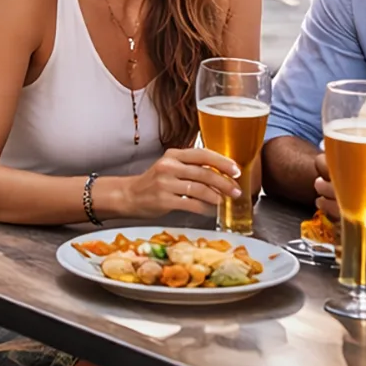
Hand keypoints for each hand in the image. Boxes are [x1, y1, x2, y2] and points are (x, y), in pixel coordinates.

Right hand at [110, 147, 241, 218]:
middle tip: (236, 191)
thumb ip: (191, 167)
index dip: (222, 162)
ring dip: (216, 196)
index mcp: (173, 155)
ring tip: (225, 201)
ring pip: (199, 189)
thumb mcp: (170, 167)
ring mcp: (165, 183)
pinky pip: (190, 204)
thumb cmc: (154, 182)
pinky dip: (204, 208)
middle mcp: (169, 166)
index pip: (203, 154)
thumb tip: (221, 174)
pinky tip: (210, 210)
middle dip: (224, 182)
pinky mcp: (163, 200)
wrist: (129, 195)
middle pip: (204, 172)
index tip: (236, 170)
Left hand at [311, 151, 365, 233]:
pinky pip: (343, 221)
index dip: (325, 163)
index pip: (332, 164)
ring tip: (323, 195)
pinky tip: (334, 211)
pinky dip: (335, 215)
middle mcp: (364, 191)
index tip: (326, 161)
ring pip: (329, 205)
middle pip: (327, 184)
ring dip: (324, 199)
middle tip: (323, 178)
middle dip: (322, 180)